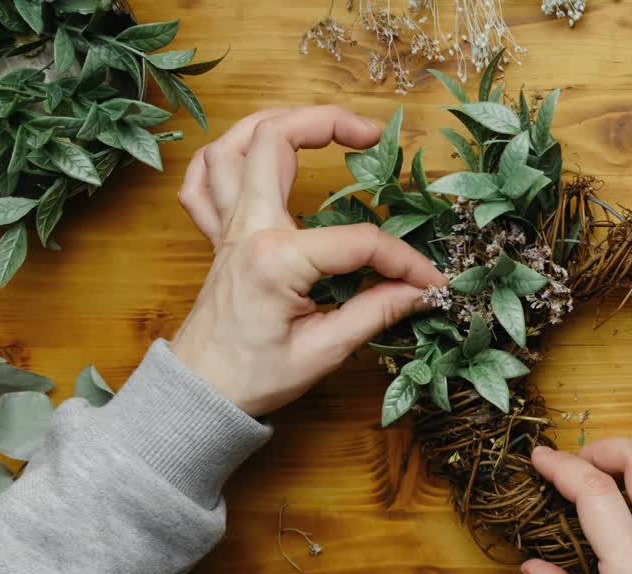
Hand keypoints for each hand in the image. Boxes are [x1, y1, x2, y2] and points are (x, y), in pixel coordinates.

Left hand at [171, 106, 445, 415]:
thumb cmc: (255, 377)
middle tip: (373, 135)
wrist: (200, 394)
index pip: (359, 242)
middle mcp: (247, 229)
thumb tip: (420, 291)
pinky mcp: (217, 238)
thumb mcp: (324, 351)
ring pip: (233, 146)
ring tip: (316, 126)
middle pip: (277, 140)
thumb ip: (374, 312)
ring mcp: (226, 228)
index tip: (431, 281)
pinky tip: (254, 160)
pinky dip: (225, 159)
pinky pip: (204, 181)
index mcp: (276, 259)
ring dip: (273, 124)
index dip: (404, 260)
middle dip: (328, 122)